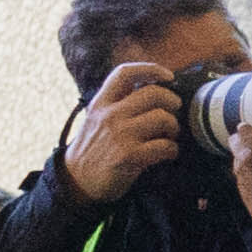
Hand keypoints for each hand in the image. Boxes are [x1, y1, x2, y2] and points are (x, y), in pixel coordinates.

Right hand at [59, 59, 186, 204]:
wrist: (77, 181)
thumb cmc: (93, 149)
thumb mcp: (96, 119)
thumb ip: (117, 104)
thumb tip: (153, 92)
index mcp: (101, 103)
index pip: (124, 73)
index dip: (150, 69)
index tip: (168, 76)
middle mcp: (110, 115)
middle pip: (153, 93)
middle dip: (172, 101)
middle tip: (175, 111)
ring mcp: (120, 135)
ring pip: (163, 118)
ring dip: (174, 127)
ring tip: (170, 135)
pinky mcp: (129, 156)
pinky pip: (164, 146)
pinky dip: (172, 149)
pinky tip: (168, 153)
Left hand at [227, 117, 251, 251]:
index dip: (250, 136)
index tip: (244, 127)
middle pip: (247, 159)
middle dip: (239, 146)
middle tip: (238, 138)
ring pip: (241, 174)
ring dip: (239, 161)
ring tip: (242, 154)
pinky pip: (243, 191)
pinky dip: (242, 180)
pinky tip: (248, 176)